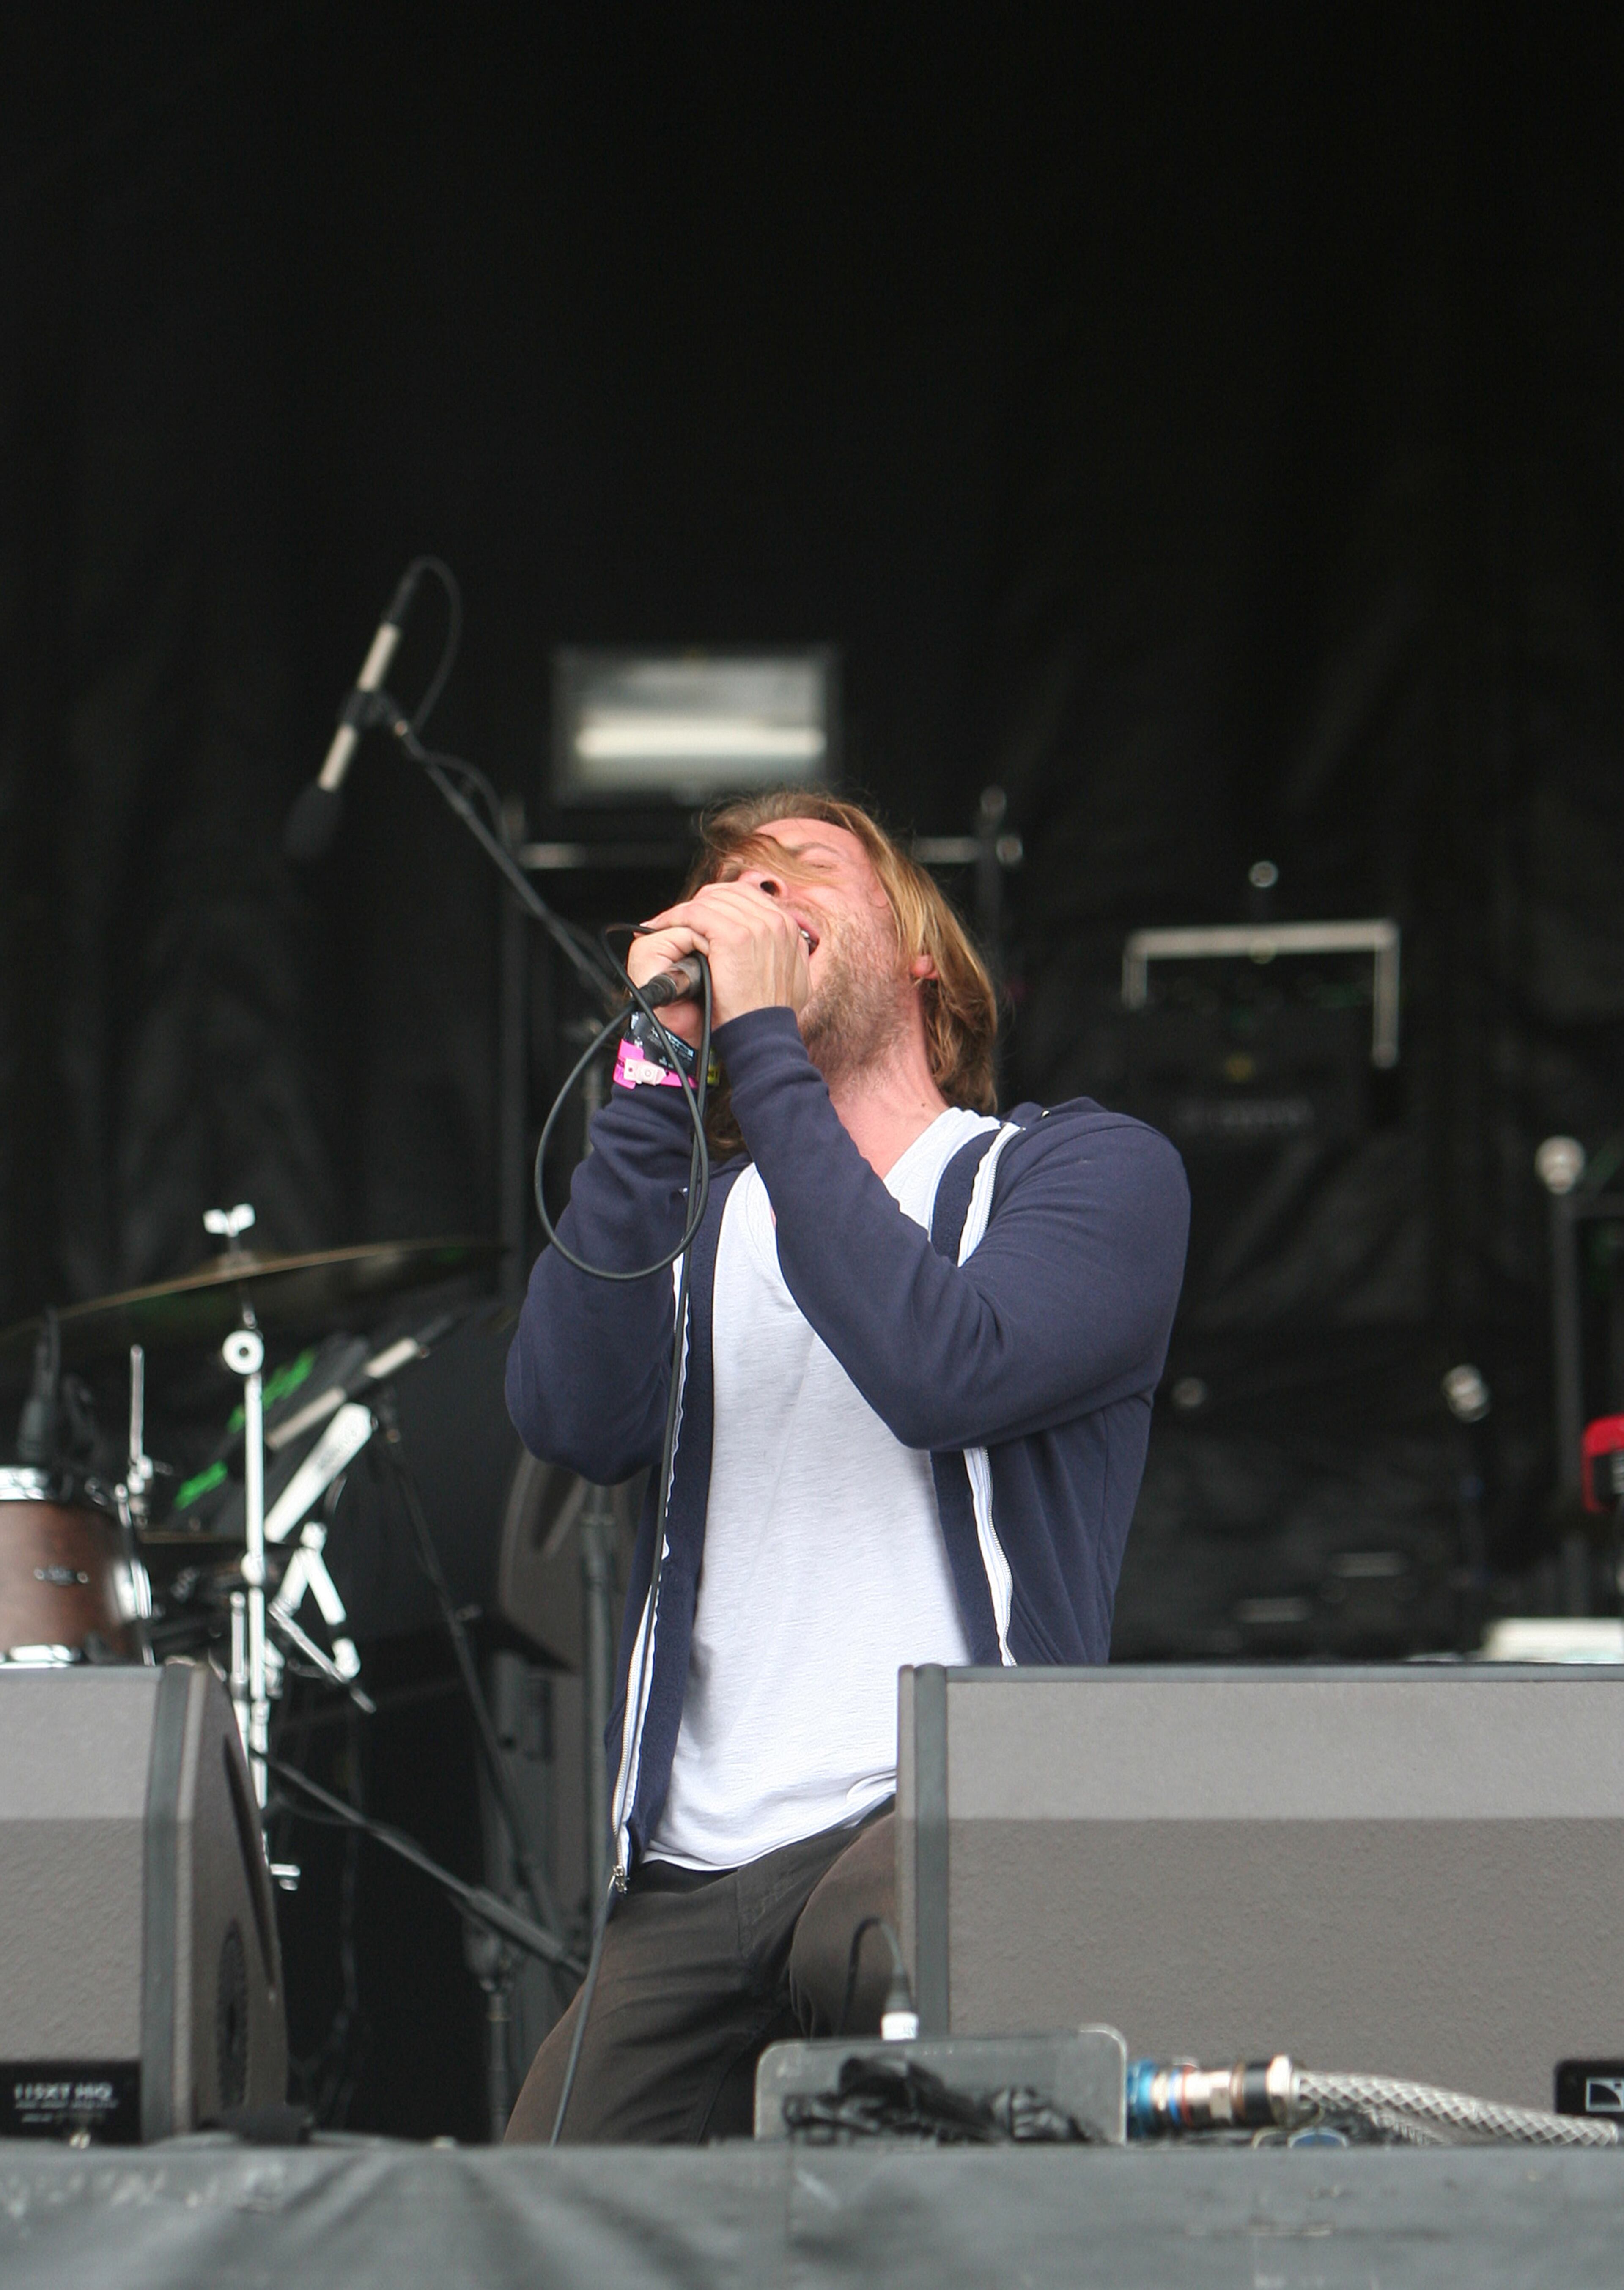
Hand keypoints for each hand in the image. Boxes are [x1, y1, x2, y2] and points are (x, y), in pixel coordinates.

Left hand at [627, 881, 811, 1043]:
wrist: (764, 1035)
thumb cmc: (770, 1016)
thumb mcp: (793, 980)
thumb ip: (786, 956)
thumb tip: (777, 949)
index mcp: (788, 927)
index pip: (746, 897)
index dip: (718, 903)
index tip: (700, 916)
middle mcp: (776, 921)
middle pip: (727, 894)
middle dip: (699, 903)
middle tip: (677, 918)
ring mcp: (757, 926)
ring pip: (709, 901)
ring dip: (683, 911)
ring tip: (663, 924)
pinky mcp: (734, 936)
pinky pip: (695, 914)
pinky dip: (674, 918)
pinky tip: (661, 928)